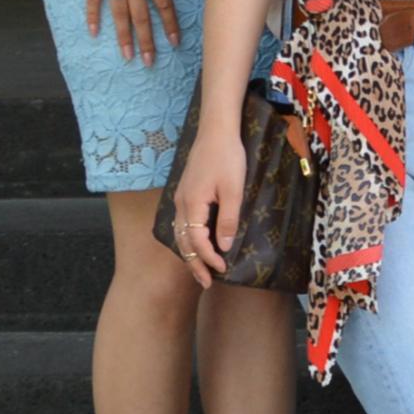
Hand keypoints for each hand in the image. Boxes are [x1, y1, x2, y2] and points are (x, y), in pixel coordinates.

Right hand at [78, 0, 187, 65]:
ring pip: (120, 12)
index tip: (175, 42)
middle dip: (147, 40)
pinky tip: (93, 32)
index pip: (164, 3)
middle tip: (149, 61)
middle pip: (142, 15)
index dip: (170, 24)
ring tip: (127, 55)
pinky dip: (92, 16)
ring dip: (124, 36)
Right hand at [167, 126, 244, 291]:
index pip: (197, 242)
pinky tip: (196, 243)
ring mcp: (180, 198)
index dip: (209, 258)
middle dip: (194, 264)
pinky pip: (181, 223)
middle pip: (183, 242)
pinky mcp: (185, 192)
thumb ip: (227, 219)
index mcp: (192, 205)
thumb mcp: (233, 189)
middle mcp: (181, 204)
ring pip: (179, 234)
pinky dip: (187, 239)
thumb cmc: (227, 157)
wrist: (216, 130)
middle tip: (206, 282)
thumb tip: (224, 246)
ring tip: (200, 269)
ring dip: (189, 253)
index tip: (222, 269)